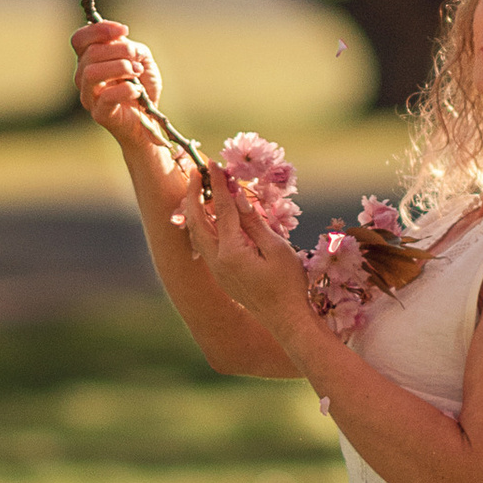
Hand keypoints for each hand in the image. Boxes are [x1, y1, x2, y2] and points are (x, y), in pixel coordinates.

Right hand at [74, 20, 169, 153]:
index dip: (99, 30)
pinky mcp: (100, 113)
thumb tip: (123, 41)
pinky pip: (106, 97)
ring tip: (137, 71)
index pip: (80, 39)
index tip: (124, 30)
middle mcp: (83, 77)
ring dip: (120, 67)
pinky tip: (138, 90)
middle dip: (119, 50)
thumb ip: (132, 47)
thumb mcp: (142, 59)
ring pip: (91, 73)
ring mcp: (89, 96)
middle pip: (90, 53)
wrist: (149, 117)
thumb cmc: (142, 86)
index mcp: (89, 60)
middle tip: (137, 58)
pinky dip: (126, 89)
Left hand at [184, 165, 314, 338]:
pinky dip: (204, 225)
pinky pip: (204, 244)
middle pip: (197, 220)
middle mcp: (216, 260)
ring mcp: (216, 269)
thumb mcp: (277, 249)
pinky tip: (210, 216)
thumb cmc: (289, 284)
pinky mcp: (221, 275)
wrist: (286, 320)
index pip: (221, 209)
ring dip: (196, 209)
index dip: (217, 184)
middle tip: (195, 172)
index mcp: (231, 251)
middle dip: (194, 193)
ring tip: (199, 189)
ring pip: (197, 233)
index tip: (211, 163)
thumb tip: (239, 199)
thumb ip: (255, 223)